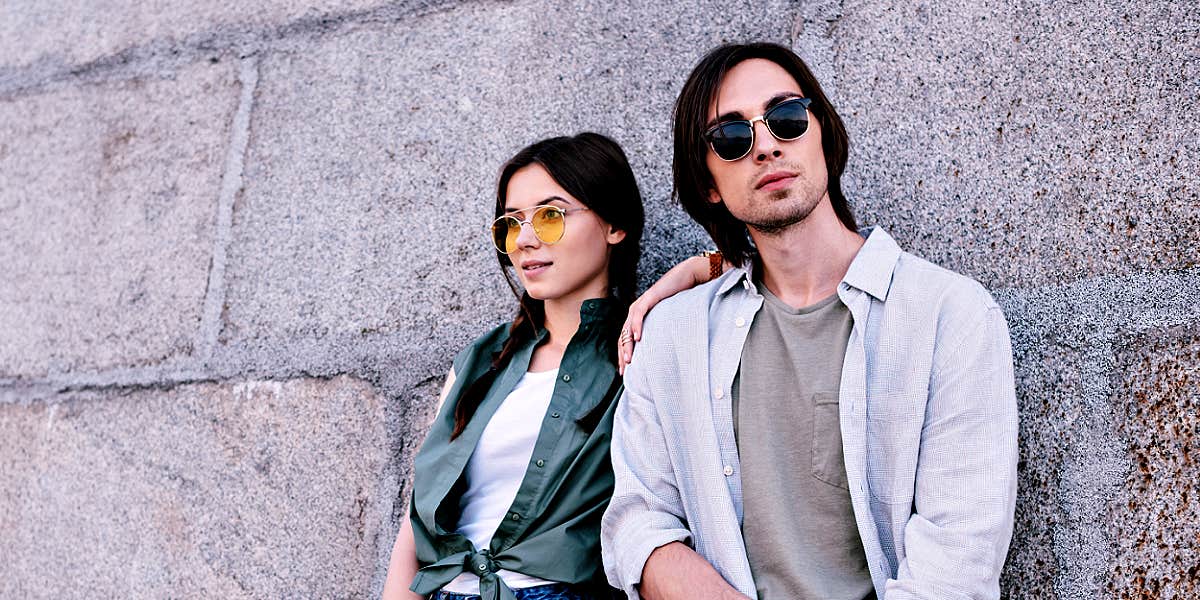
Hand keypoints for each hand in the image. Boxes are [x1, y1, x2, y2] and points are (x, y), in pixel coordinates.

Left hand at [618, 255, 713, 374]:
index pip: (626, 340)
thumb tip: (664, 351)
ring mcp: (640, 304)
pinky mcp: (649, 298)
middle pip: (623, 336)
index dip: (623, 356)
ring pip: (628, 328)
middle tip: (624, 371)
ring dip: (627, 345)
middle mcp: (635, 311)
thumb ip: (662, 331)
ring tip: (629, 359)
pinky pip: (639, 313)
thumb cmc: (680, 299)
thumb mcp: (668, 320)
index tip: (625, 372)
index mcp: (638, 318)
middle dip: (622, 355)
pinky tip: (638, 338)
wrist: (686, 277)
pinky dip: (636, 326)